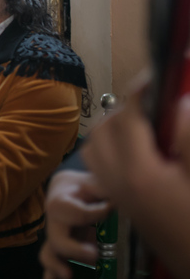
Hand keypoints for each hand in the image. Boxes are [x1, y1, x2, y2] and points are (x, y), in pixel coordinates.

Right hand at [39, 169, 109, 278]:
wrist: (66, 188)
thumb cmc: (83, 185)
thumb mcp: (94, 181)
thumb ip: (104, 187)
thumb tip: (116, 199)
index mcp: (60, 203)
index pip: (77, 213)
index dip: (97, 212)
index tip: (111, 208)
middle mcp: (53, 223)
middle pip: (57, 239)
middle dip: (73, 250)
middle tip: (94, 254)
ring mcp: (54, 239)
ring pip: (48, 256)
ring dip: (56, 268)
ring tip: (69, 277)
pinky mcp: (58, 251)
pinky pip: (50, 268)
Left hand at [83, 84, 189, 209]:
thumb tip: (181, 101)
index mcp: (139, 173)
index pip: (128, 118)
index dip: (141, 93)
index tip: (155, 77)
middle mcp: (117, 181)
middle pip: (104, 129)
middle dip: (126, 109)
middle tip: (154, 102)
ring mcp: (114, 192)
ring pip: (96, 146)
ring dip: (114, 128)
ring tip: (146, 123)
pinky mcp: (119, 201)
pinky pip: (99, 165)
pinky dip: (110, 147)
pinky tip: (140, 149)